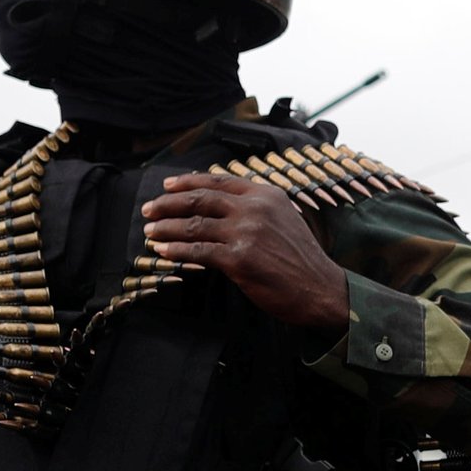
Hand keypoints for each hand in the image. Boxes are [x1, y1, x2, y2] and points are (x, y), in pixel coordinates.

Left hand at [142, 174, 350, 334]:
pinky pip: (197, 250)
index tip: (167, 186)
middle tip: (149, 210)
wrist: (321, 289)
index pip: (218, 181)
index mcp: (266, 195)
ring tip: (150, 232)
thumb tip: (221, 207)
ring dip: (166, 227)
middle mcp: (255, 208)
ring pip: (194, 224)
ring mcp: (246, 232)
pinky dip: (175, 250)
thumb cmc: (303, 261)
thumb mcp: (284, 221)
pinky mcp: (239, 258)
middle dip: (167, 203)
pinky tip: (163, 250)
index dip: (187, 182)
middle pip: (200, 199)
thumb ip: (256, 209)